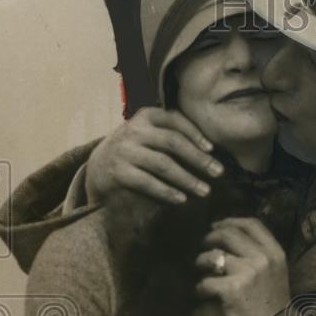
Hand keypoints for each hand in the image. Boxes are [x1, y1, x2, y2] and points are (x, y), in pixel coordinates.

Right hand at [85, 107, 224, 204]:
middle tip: (218, 172)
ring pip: (163, 164)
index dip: (195, 134)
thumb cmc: (135, 150)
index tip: (212, 149)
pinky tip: (182, 199)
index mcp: (146, 116)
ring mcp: (125, 150)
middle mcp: (134, 130)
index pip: (175, 120)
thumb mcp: (149, 134)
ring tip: (204, 190)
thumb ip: (171, 135)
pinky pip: (148, 182)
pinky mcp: (118, 171)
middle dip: (198, 158)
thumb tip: (210, 151)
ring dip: (187, 179)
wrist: (97, 166)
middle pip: (173, 142)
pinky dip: (167, 191)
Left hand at [195, 218, 290, 315]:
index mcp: (275, 252)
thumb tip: (227, 241)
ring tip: (199, 271)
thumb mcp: (275, 274)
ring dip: (200, 262)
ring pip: (212, 256)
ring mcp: (247, 272)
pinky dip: (199, 288)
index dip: (230, 221)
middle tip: (201, 247)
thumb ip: (258, 256)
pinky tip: (201, 294)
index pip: (251, 224)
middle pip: (228, 234)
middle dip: (209, 238)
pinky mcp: (231, 289)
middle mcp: (263, 258)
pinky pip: (205, 282)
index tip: (216, 227)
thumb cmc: (272, 308)